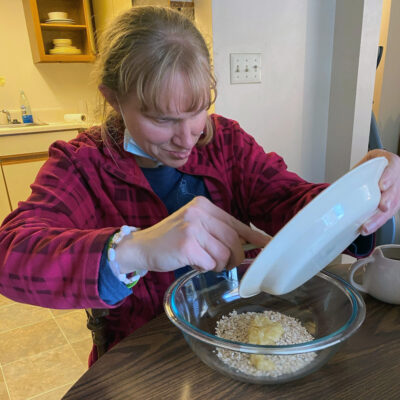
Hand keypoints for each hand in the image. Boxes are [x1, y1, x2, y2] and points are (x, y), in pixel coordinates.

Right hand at [115, 196, 269, 272]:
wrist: (142, 247)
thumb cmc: (172, 239)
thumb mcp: (196, 227)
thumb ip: (219, 232)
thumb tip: (248, 246)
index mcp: (204, 205)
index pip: (237, 223)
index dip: (255, 237)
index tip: (269, 245)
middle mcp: (199, 213)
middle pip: (234, 241)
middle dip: (233, 258)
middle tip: (221, 263)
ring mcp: (193, 228)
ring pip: (224, 254)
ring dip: (217, 264)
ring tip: (201, 260)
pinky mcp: (187, 245)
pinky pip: (211, 263)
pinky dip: (205, 268)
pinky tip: (193, 262)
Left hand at [356, 149, 399, 234]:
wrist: (382, 168)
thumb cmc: (374, 165)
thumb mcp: (367, 161)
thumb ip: (359, 171)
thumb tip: (336, 185)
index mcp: (392, 164)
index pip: (394, 168)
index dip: (388, 177)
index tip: (382, 185)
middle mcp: (398, 179)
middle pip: (395, 191)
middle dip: (387, 201)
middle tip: (381, 207)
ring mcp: (397, 192)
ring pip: (393, 206)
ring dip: (379, 218)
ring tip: (368, 226)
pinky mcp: (393, 204)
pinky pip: (388, 215)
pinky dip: (377, 222)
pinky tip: (368, 228)